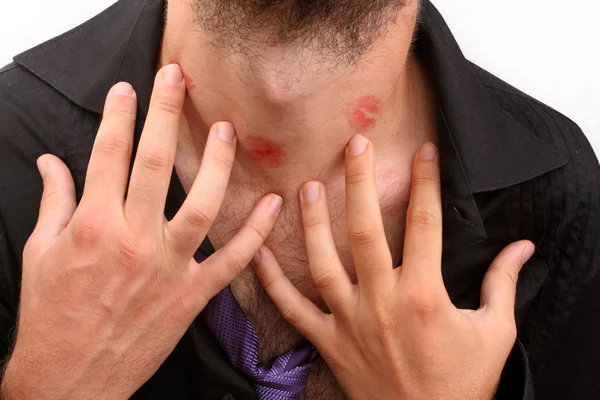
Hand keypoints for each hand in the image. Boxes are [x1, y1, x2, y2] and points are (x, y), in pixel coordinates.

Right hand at [1, 64, 281, 399]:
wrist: (69, 379)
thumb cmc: (51, 316)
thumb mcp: (41, 254)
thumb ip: (53, 202)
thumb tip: (51, 163)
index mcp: (92, 226)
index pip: (108, 155)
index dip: (120, 116)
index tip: (131, 89)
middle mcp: (132, 241)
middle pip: (153, 164)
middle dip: (166, 114)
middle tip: (179, 78)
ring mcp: (167, 268)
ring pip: (200, 205)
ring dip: (216, 164)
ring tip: (226, 131)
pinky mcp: (191, 296)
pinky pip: (231, 260)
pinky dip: (256, 233)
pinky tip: (273, 203)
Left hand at [254, 135, 533, 398]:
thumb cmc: (461, 385)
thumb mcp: (495, 333)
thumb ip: (502, 284)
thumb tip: (523, 247)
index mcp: (424, 295)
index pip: (426, 224)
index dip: (426, 182)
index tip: (423, 150)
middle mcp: (381, 301)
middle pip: (366, 231)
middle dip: (360, 183)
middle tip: (354, 144)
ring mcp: (349, 321)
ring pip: (324, 262)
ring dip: (314, 223)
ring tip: (309, 186)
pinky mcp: (328, 341)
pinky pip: (292, 309)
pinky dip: (273, 281)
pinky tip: (260, 252)